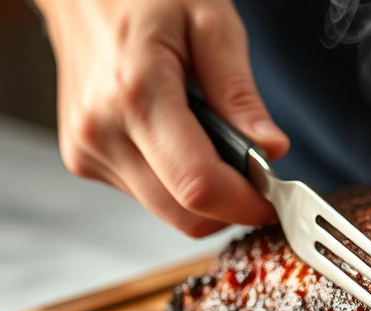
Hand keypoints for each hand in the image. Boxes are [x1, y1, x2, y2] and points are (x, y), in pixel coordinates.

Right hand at [36, 0, 289, 235]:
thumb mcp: (211, 24)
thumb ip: (240, 93)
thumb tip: (270, 149)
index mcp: (136, 93)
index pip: (199, 186)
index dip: (246, 203)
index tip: (275, 198)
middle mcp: (102, 130)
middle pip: (185, 213)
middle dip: (231, 204)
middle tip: (255, 171)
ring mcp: (87, 149)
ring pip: (168, 211)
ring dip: (204, 193)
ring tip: (212, 140)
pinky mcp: (84, 158)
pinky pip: (148, 196)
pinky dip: (176, 182)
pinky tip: (180, 139)